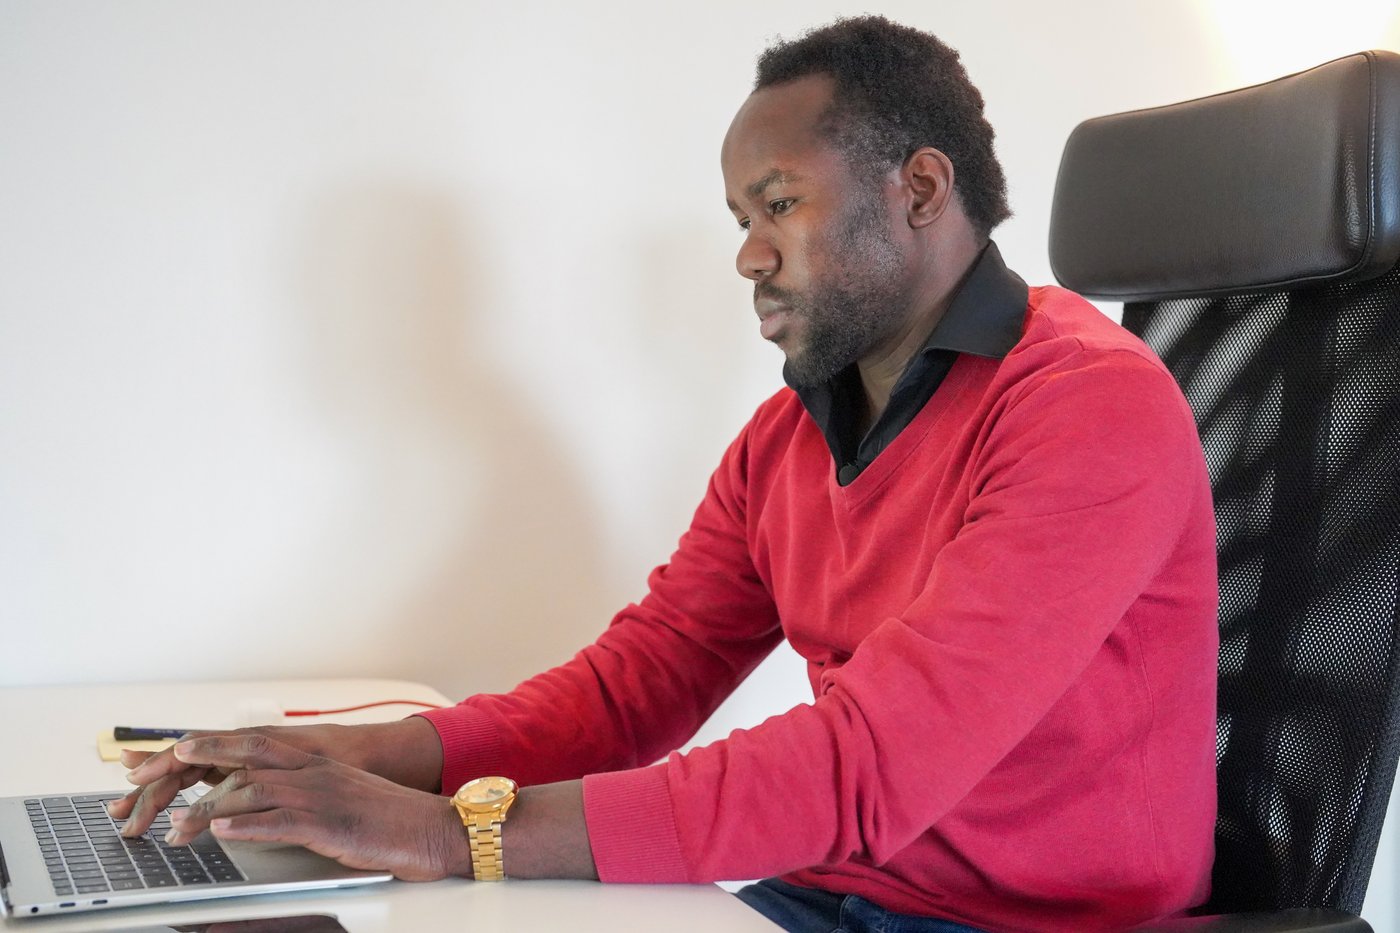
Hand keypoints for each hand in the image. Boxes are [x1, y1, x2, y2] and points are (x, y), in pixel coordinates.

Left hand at [109, 718, 442, 837]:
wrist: (433, 827)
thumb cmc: (392, 817)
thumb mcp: (344, 796)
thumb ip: (307, 794)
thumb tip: (269, 808)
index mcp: (317, 763)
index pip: (255, 744)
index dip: (212, 744)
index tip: (176, 745)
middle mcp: (314, 772)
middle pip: (244, 759)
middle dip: (194, 764)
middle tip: (152, 776)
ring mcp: (320, 796)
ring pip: (251, 792)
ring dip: (207, 811)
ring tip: (177, 829)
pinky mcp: (328, 825)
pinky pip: (278, 821)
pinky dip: (244, 827)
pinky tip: (220, 833)